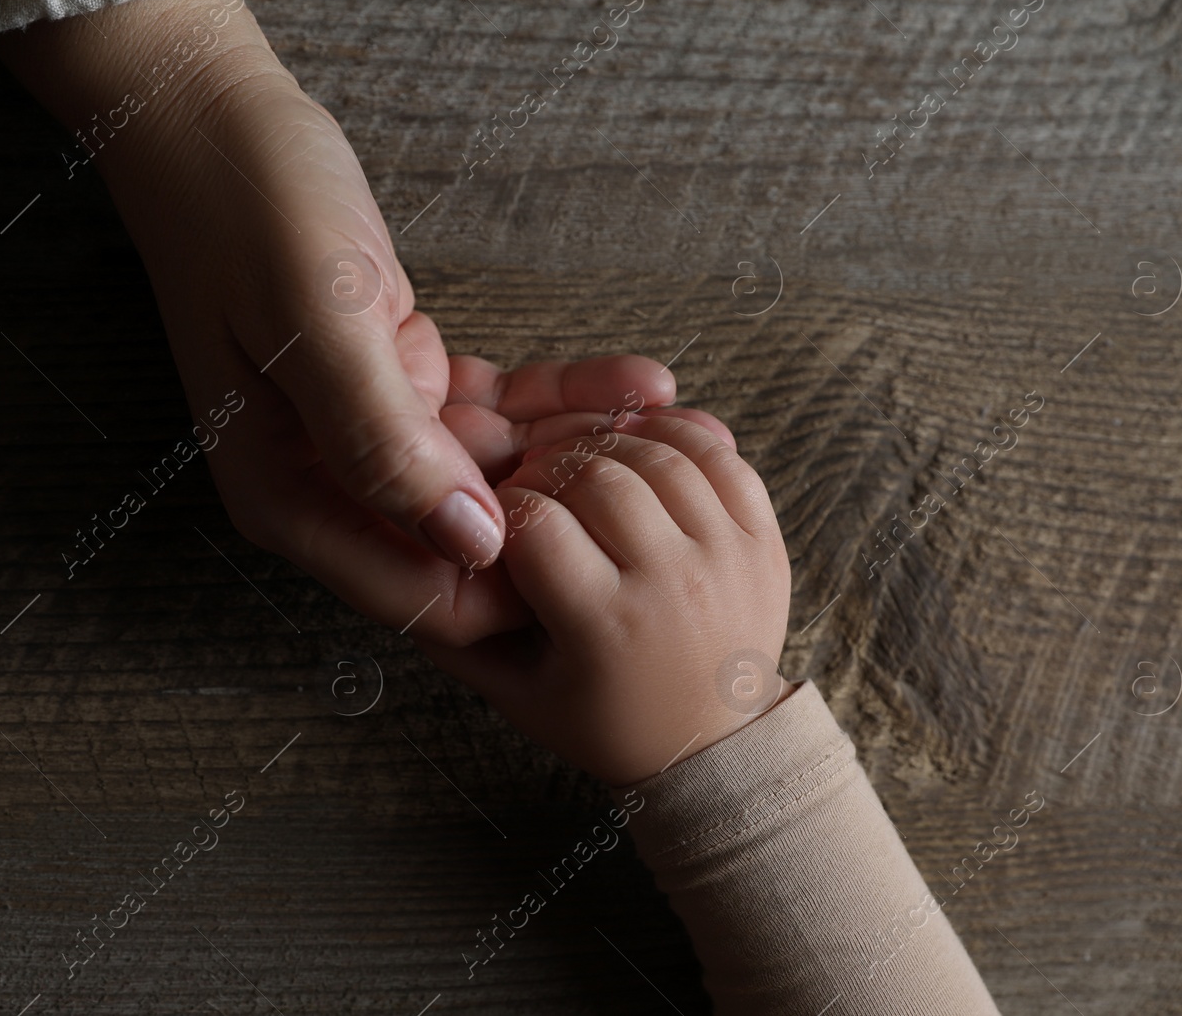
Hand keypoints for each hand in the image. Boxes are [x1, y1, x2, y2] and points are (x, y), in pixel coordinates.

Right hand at [0, 0, 726, 645]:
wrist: (217, 120)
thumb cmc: (249, 211)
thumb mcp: (318, 328)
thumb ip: (384, 445)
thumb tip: (474, 545)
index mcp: (289, 496)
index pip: (417, 593)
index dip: (514, 595)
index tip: (605, 561)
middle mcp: (331, 482)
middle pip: (468, 544)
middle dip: (567, 527)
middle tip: (665, 493)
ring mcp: (372, 436)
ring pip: (499, 474)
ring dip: (582, 455)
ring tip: (680, 432)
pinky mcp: (409, 386)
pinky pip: (503, 412)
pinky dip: (565, 399)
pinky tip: (643, 383)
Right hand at [422, 414, 792, 785]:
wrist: (714, 745)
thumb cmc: (605, 721)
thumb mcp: (514, 692)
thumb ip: (457, 629)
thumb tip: (417, 551)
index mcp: (605, 626)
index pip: (537, 522)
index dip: (504, 506)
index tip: (501, 515)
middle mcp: (671, 584)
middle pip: (596, 474)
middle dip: (551, 466)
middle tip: (537, 484)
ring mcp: (725, 556)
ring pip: (657, 453)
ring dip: (609, 443)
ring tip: (582, 466)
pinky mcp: (764, 539)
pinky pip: (720, 456)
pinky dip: (676, 437)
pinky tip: (641, 447)